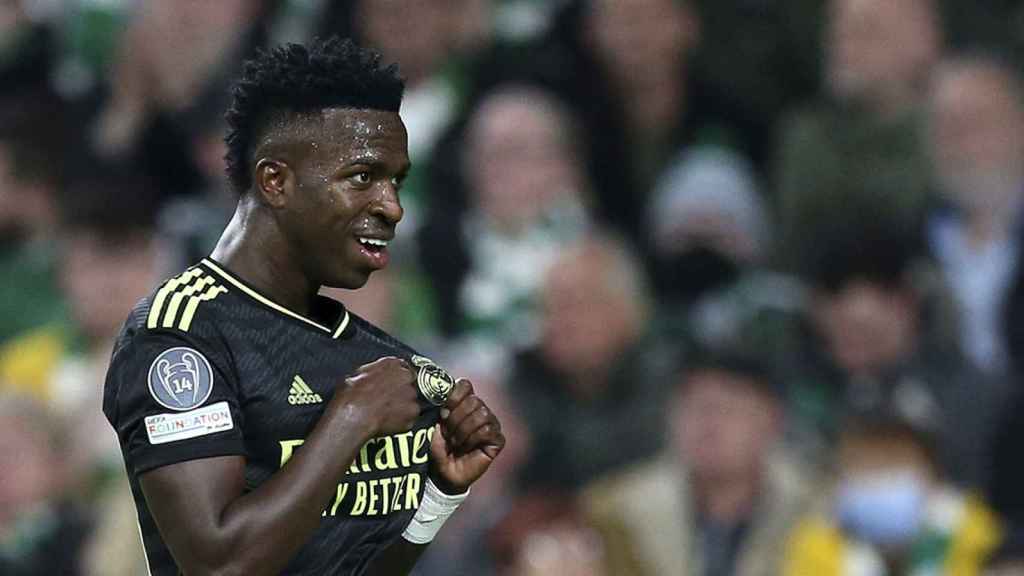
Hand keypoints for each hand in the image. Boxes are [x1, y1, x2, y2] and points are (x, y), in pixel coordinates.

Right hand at [333, 357, 418, 436]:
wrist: (355, 415)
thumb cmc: (353, 396)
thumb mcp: (359, 374)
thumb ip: (376, 371)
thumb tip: (377, 374)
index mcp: (392, 364)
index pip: (402, 367)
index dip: (396, 378)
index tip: (392, 385)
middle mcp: (405, 376)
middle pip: (407, 385)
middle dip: (399, 393)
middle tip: (386, 401)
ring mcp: (411, 395)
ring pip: (409, 401)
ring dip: (401, 407)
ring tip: (385, 413)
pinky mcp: (412, 412)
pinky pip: (409, 417)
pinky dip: (401, 421)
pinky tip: (388, 421)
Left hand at [430, 379, 504, 493]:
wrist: (443, 474)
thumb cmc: (439, 448)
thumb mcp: (436, 426)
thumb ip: (442, 408)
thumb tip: (444, 396)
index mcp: (464, 403)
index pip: (465, 385)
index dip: (454, 396)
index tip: (442, 413)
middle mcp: (480, 410)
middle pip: (473, 400)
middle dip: (456, 418)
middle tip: (447, 433)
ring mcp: (491, 424)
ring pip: (482, 414)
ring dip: (463, 430)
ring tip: (454, 442)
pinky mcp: (497, 440)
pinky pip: (487, 430)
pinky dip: (472, 439)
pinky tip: (466, 447)